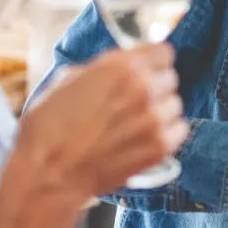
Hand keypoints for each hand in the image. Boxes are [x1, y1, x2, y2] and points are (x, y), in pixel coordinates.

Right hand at [14, 44, 186, 204]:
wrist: (48, 174)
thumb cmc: (49, 129)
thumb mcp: (68, 81)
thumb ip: (102, 70)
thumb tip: (117, 68)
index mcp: (121, 67)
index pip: (163, 52)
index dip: (153, 61)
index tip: (149, 68)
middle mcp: (144, 88)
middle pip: (170, 78)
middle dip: (155, 87)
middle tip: (135, 101)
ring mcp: (155, 118)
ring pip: (175, 104)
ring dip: (160, 111)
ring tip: (136, 124)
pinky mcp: (161, 146)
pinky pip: (179, 130)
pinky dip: (166, 134)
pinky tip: (143, 140)